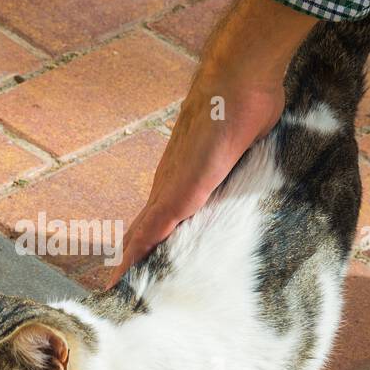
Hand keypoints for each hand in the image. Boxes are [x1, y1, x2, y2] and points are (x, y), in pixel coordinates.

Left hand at [108, 0, 314, 284]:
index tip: (133, 273)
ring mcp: (173, 185)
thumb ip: (240, 168)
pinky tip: (133, 265)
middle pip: (141, 232)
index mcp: (182, 181)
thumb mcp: (242, 149)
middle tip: (114, 292)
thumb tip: (255, 172)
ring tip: (117, 290)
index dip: (146, 247)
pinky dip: (145, 245)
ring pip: (143, 232)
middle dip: (130, 263)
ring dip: (131, 262)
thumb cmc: (242, 106)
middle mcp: (170, 185)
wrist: (237, 77)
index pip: (157, 222)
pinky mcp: (184, 185)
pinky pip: (159, 221)